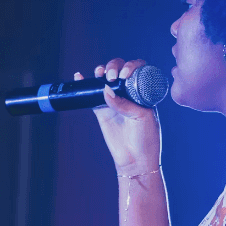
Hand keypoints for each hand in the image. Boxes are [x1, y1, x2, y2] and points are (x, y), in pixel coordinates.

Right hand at [76, 58, 162, 174]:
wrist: (135, 159)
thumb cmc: (146, 138)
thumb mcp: (141, 117)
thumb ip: (124, 103)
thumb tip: (105, 89)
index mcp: (143, 92)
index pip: (137, 70)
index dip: (130, 66)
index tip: (124, 75)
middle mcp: (129, 93)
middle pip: (119, 70)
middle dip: (114, 67)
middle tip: (111, 77)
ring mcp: (114, 101)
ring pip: (105, 80)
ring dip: (101, 71)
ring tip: (99, 74)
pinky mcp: (102, 110)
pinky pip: (92, 95)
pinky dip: (85, 84)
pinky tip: (80, 76)